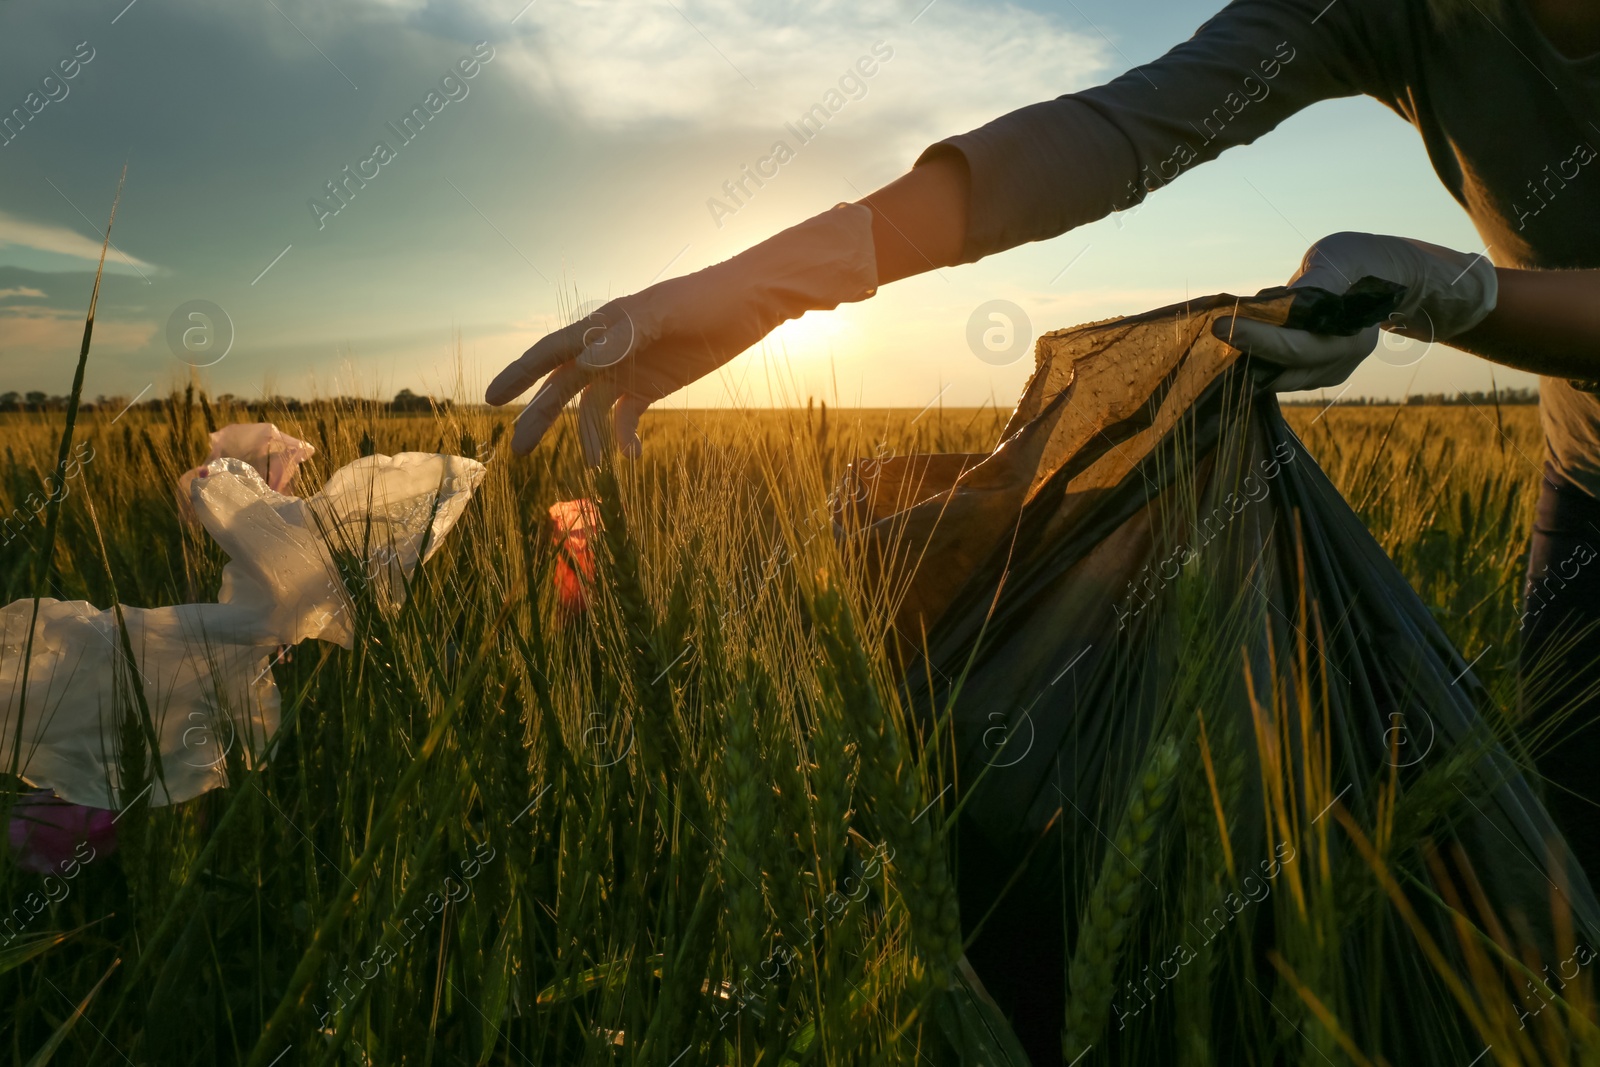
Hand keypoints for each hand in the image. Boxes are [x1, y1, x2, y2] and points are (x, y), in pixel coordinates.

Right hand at [487, 203, 877, 458]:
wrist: (754, 301)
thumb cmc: (708, 297)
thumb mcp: (668, 313)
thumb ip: (626, 335)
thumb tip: (585, 360)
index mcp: (605, 325)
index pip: (551, 351)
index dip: (519, 374)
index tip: (490, 399)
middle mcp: (610, 349)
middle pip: (563, 387)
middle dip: (539, 417)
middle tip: (519, 452)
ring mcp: (631, 369)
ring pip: (592, 408)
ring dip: (587, 436)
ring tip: (591, 464)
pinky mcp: (654, 386)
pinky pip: (627, 418)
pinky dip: (624, 437)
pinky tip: (633, 454)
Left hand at [1213, 231, 1498, 391]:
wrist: (1384, 278)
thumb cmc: (1358, 261)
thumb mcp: (1339, 258)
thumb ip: (1318, 281)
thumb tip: (1288, 301)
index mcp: (1354, 333)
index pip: (1299, 347)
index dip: (1259, 339)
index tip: (1221, 325)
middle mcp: (1343, 359)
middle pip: (1284, 369)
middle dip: (1245, 351)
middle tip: (1212, 328)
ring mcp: (1330, 371)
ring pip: (1278, 377)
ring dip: (1249, 358)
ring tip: (1229, 328)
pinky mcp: (1315, 374)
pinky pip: (1279, 374)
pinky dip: (1257, 359)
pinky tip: (1243, 337)